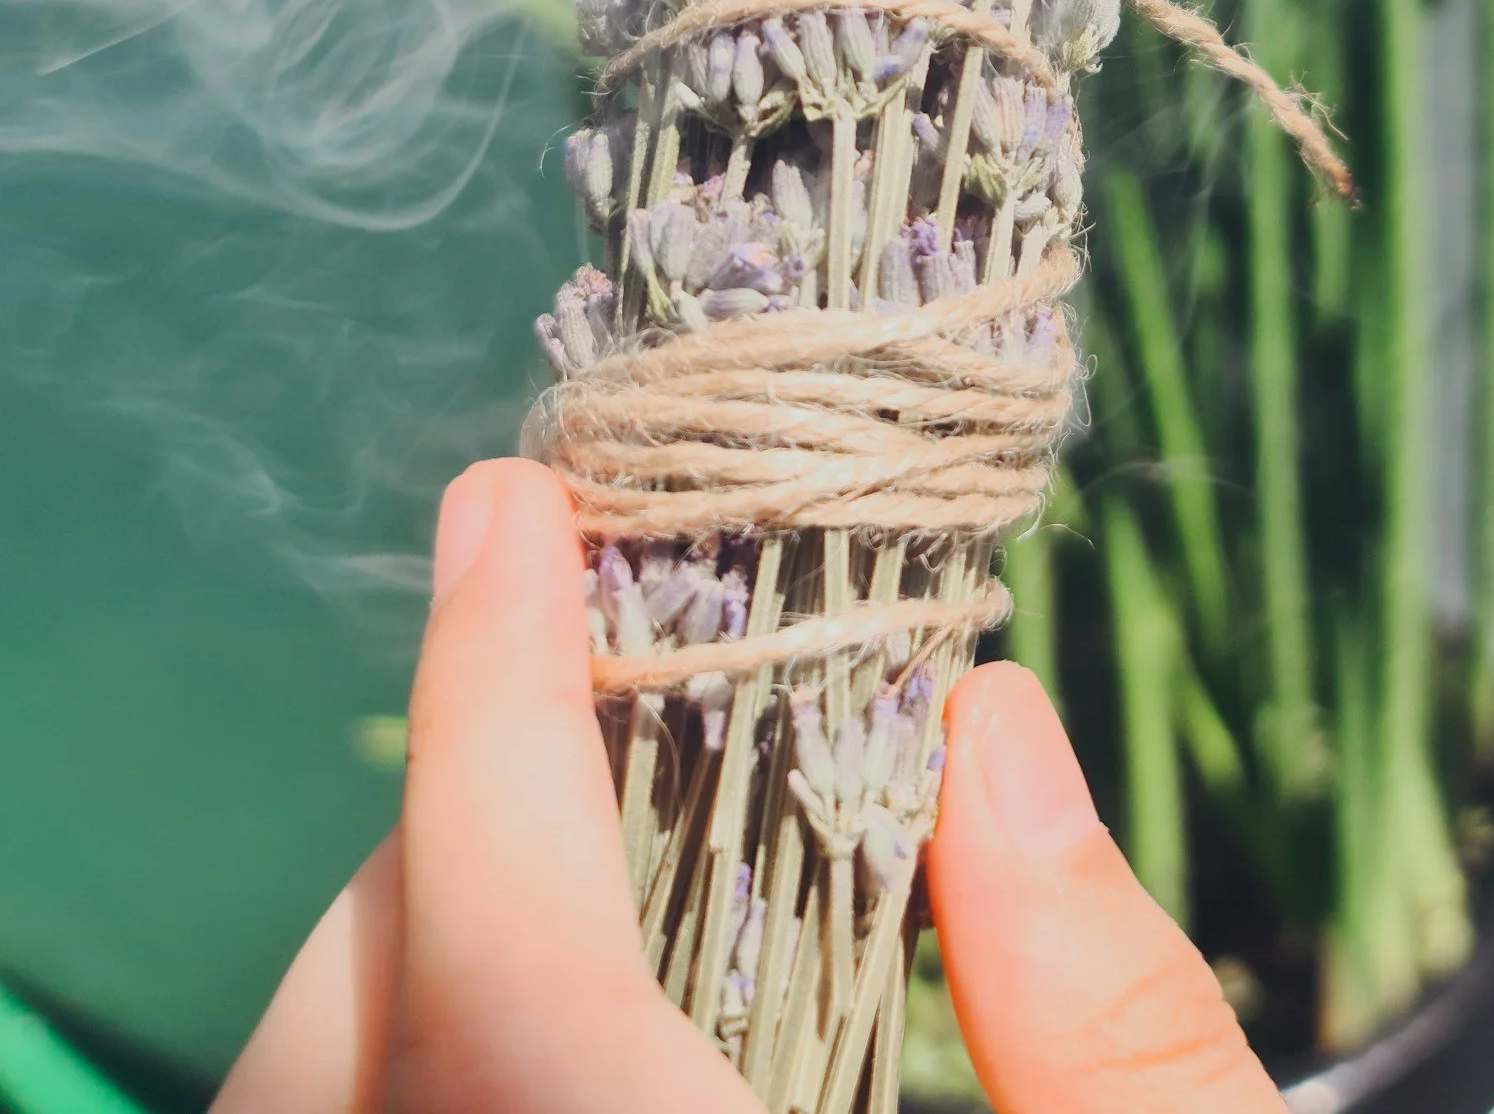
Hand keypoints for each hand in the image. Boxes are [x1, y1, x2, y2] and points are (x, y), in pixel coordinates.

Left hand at [216, 459, 1280, 1113]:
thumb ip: (1108, 1014)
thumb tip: (993, 736)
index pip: (498, 943)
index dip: (487, 693)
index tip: (511, 504)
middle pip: (361, 1012)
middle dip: (442, 813)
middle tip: (588, 684)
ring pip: (320, 1096)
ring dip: (412, 935)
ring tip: (582, 837)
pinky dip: (414, 1048)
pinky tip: (570, 1011)